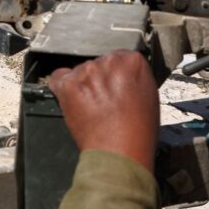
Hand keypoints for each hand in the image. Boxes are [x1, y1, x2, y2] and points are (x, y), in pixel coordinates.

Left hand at [48, 50, 158, 171]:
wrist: (121, 152)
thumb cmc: (138, 132)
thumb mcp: (149, 95)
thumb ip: (135, 77)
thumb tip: (125, 76)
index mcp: (133, 61)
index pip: (120, 57)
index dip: (116, 74)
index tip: (115, 85)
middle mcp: (109, 61)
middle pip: (99, 63)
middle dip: (100, 79)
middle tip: (105, 100)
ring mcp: (87, 72)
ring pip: (80, 71)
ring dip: (84, 85)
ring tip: (93, 107)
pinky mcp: (69, 84)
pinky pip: (58, 78)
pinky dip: (63, 88)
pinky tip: (73, 100)